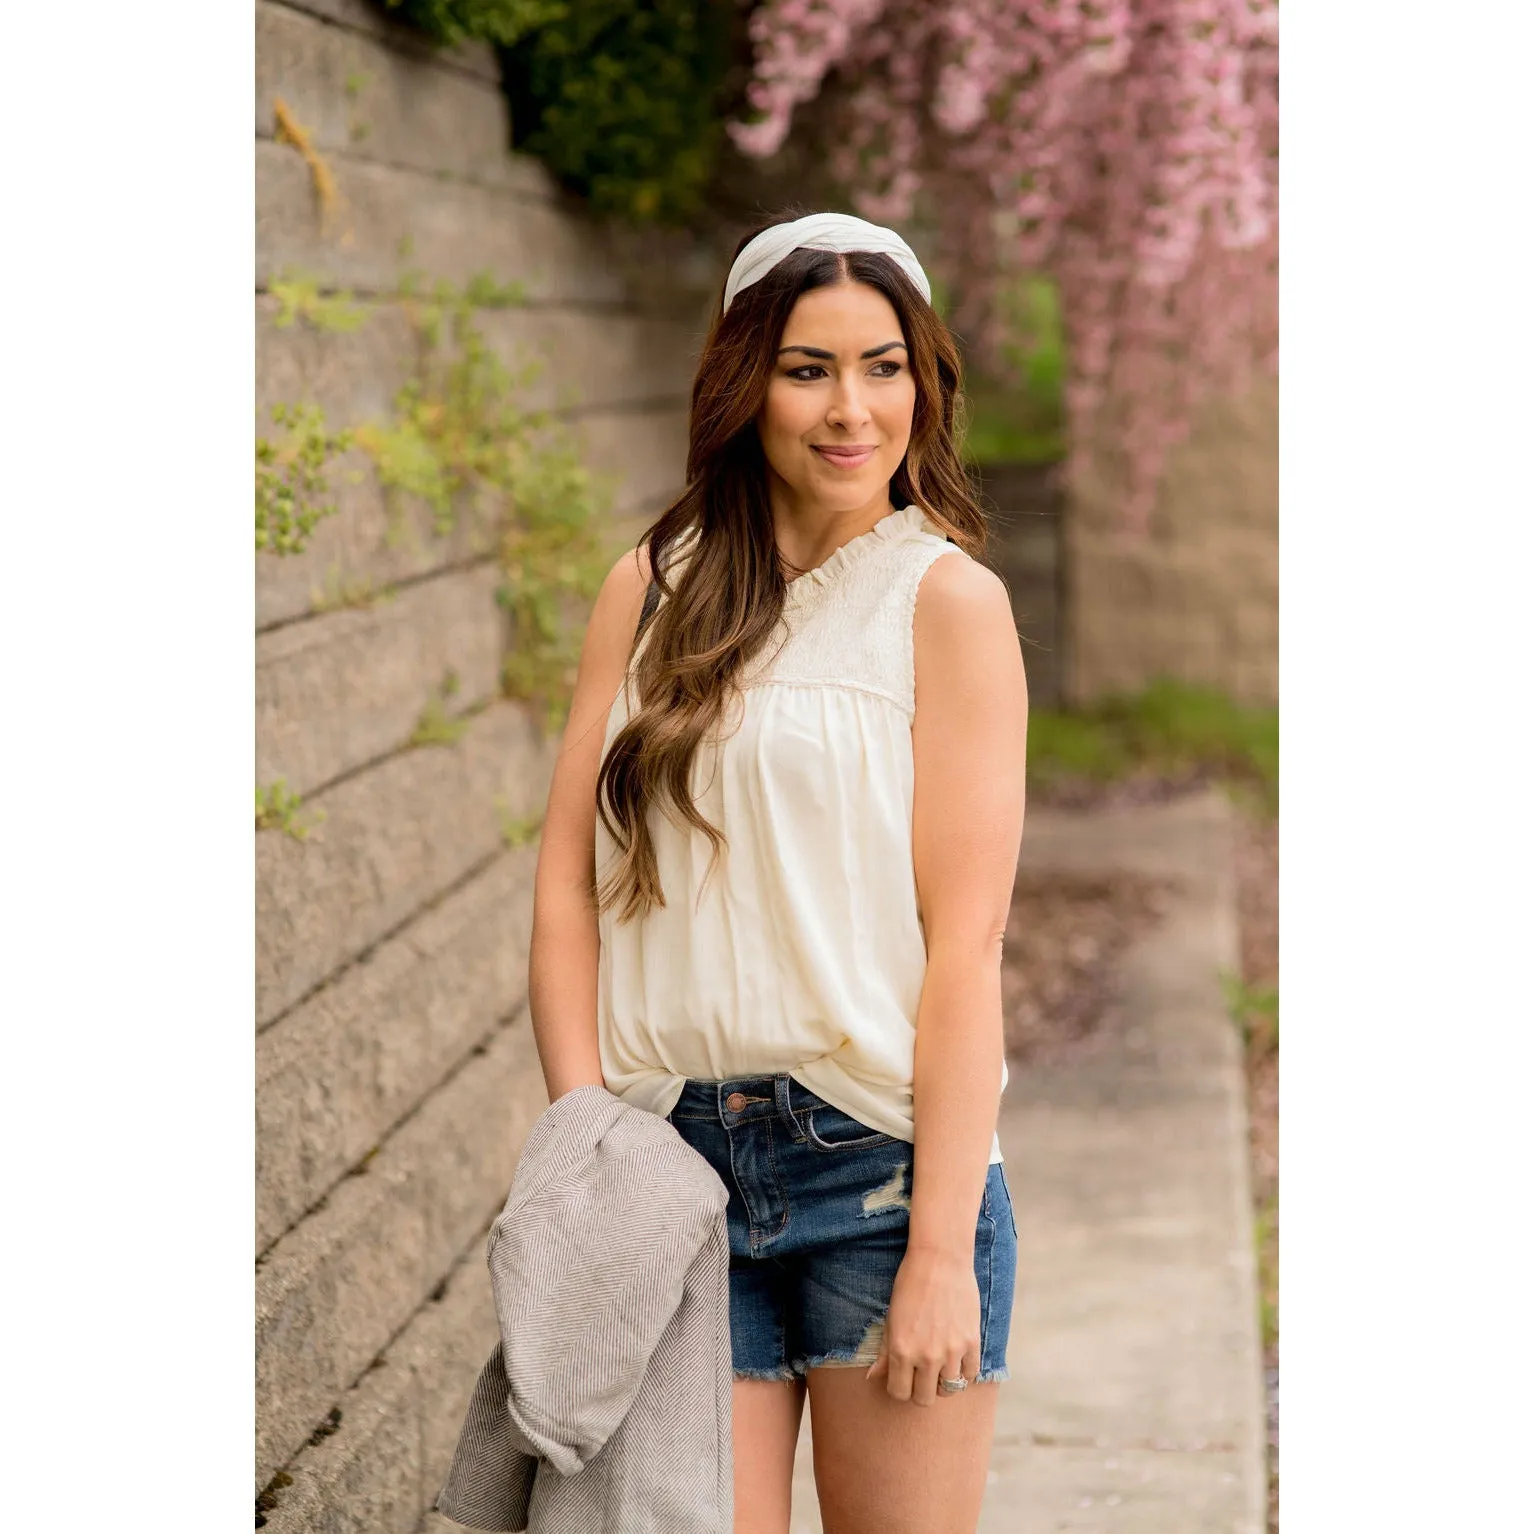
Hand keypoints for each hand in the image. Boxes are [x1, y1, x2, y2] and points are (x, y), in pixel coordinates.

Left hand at [864, 1246, 980, 1404]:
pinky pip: (970, 1375)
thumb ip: (884, 1352)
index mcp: (901, 1350)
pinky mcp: (972, 1343)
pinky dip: (963, 1371)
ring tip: (939, 1364)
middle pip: (924, 1399)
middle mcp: (926, 1356)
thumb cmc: (910, 1284)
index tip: (903, 1377)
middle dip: (920, 1389)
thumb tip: (872, 1377)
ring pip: (948, 1390)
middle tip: (921, 1374)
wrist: (940, 1259)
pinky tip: (956, 1357)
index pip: (899, 1393)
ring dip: (942, 1381)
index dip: (899, 1388)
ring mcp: (951, 1351)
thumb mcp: (891, 1317)